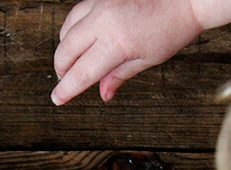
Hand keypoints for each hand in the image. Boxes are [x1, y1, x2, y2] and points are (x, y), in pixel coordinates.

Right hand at [52, 0, 201, 104]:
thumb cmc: (173, 27)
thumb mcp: (147, 59)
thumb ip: (119, 75)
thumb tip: (103, 94)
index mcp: (116, 43)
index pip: (81, 73)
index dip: (67, 89)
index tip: (57, 99)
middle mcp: (104, 21)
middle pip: (66, 50)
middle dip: (62, 69)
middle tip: (66, 81)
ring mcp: (102, 3)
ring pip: (67, 29)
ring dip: (66, 48)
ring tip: (74, 61)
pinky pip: (78, 12)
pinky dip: (74, 28)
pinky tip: (81, 38)